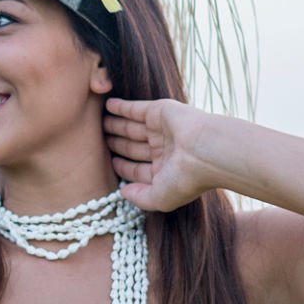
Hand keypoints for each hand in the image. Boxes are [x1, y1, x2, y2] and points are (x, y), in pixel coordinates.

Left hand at [103, 97, 234, 211]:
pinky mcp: (160, 111)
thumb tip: (122, 192)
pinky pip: (136, 109)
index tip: (109, 165)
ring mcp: (162, 130)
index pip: (138, 169)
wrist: (206, 151)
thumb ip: (140, 198)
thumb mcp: (159, 198)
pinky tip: (108, 105)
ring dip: (116, 125)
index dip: (123, 168)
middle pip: (133, 147)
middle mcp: (164, 149)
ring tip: (99, 123)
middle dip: (117, 144)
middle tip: (97, 141)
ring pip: (132, 128)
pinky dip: (121, 107)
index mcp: (166, 170)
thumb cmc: (186, 179)